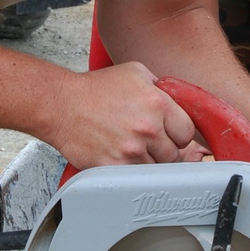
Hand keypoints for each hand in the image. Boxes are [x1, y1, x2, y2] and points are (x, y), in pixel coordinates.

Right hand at [50, 63, 196, 170]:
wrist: (62, 105)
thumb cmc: (95, 88)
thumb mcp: (135, 72)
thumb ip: (161, 87)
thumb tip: (176, 102)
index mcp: (158, 104)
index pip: (187, 133)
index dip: (178, 134)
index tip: (170, 134)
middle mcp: (148, 129)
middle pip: (174, 155)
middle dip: (164, 149)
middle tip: (149, 142)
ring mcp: (131, 150)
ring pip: (155, 169)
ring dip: (147, 161)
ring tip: (131, 148)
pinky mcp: (115, 167)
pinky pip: (135, 177)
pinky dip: (131, 171)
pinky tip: (121, 157)